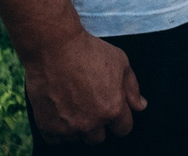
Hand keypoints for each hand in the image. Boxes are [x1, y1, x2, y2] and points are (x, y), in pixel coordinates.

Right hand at [23, 30, 145, 143]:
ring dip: (77, 127)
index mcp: (112, 109)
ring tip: (73, 105)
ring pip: (77, 138)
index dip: (120, 120)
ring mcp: (68, 127)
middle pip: (99, 138)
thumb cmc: (90, 51)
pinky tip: (59, 113)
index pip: (123, 129)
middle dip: (98, 125)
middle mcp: (91, 123)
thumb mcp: (121, 63)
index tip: (113, 111)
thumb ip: (132, 88)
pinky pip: (55, 139)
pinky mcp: (47, 126)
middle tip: (90, 106)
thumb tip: (141, 106)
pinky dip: (57, 130)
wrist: (54, 48)